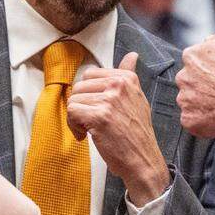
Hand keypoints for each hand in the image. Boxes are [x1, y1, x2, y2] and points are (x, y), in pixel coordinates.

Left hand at [67, 52, 169, 205]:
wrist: (142, 159)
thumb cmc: (137, 133)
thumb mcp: (137, 98)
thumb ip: (129, 75)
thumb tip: (132, 55)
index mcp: (127, 78)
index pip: (91, 74)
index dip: (90, 94)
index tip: (99, 108)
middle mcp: (119, 85)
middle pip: (79, 86)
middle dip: (81, 105)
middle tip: (92, 122)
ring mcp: (109, 99)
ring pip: (74, 100)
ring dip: (77, 119)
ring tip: (91, 130)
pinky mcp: (99, 116)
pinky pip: (71, 112)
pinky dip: (74, 127)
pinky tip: (86, 136)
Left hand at [176, 33, 214, 137]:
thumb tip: (210, 42)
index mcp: (191, 55)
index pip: (195, 60)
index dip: (210, 68)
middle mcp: (182, 76)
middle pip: (190, 81)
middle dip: (202, 86)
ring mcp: (184, 99)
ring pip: (190, 101)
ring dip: (202, 103)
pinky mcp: (188, 119)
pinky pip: (194, 120)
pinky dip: (204, 120)